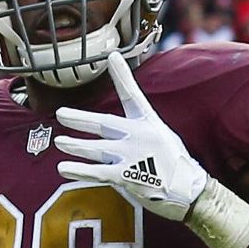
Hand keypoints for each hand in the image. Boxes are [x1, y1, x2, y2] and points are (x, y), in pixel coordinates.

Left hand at [54, 52, 207, 220]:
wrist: (189, 191)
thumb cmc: (174, 163)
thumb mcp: (162, 135)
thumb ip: (140, 126)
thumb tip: (120, 125)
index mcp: (148, 123)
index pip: (132, 95)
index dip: (123, 75)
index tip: (113, 56)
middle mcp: (138, 136)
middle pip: (103, 123)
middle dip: (79, 118)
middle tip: (60, 114)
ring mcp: (131, 156)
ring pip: (95, 149)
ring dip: (75, 145)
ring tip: (59, 142)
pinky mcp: (126, 176)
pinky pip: (97, 172)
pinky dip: (79, 170)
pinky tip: (64, 167)